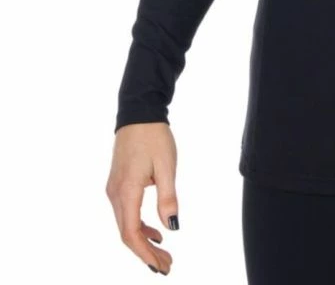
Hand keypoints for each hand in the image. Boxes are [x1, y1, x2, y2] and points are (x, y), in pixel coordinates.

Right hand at [106, 122, 178, 274]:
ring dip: (143, 241)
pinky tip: (155, 232)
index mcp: (126, 191)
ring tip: (163, 254)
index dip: (144, 254)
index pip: (130, 233)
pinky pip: (126, 213)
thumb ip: (168, 197)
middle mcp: (115, 194)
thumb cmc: (154, 136)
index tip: (160, 267)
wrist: (138, 114)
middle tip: (167, 266)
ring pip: (126, 224)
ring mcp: (114, 190)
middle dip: (146, 253)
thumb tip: (172, 227)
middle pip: (127, 233)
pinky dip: (140, 226)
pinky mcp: (118, 184)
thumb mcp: (167, 166)